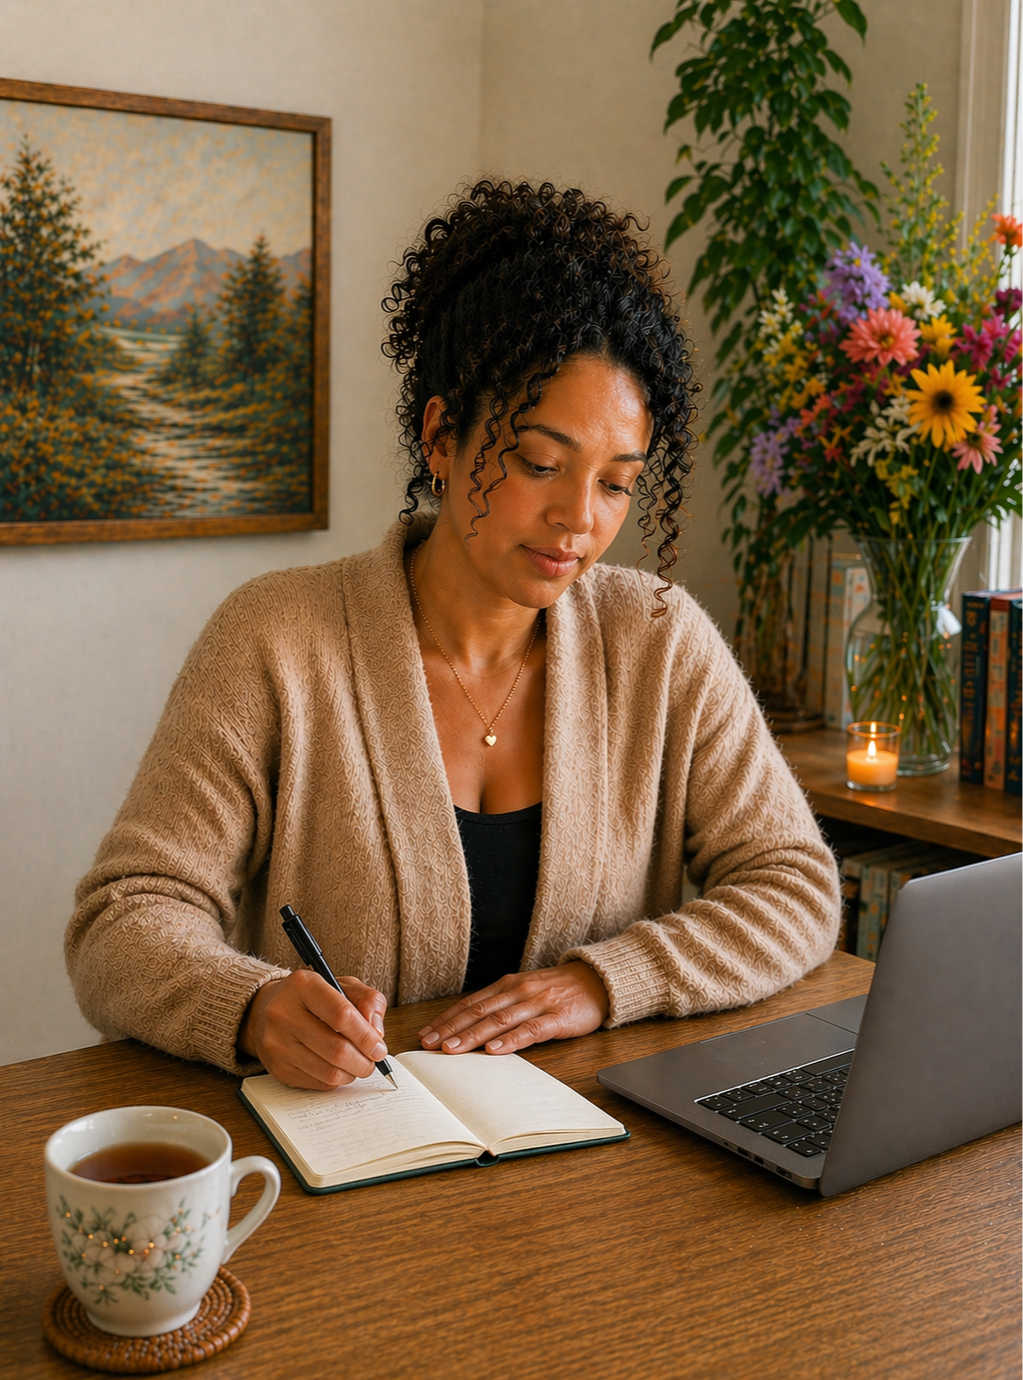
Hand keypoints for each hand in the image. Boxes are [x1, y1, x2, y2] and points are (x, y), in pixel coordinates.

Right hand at [238, 970, 388, 1089]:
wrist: (265, 1010)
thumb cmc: (311, 997)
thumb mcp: (342, 985)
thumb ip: (367, 1000)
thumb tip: (376, 1032)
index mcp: (304, 986)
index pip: (341, 1015)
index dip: (366, 1036)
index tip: (379, 1047)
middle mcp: (284, 1013)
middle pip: (336, 1049)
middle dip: (363, 1060)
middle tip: (373, 1060)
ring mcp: (277, 1043)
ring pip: (328, 1072)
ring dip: (352, 1073)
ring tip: (358, 1064)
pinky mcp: (277, 1068)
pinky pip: (317, 1083)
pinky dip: (335, 1080)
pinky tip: (338, 1068)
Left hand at [418, 961, 609, 1055]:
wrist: (598, 980)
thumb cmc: (559, 989)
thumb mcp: (526, 991)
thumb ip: (502, 1005)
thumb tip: (469, 1027)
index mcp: (508, 985)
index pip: (470, 1004)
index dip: (446, 1019)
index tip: (425, 1034)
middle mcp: (518, 991)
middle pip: (478, 1011)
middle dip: (450, 1029)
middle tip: (428, 1044)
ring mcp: (538, 1003)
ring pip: (499, 1020)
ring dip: (472, 1036)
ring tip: (452, 1050)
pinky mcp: (558, 1017)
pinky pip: (531, 1030)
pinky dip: (511, 1040)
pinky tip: (495, 1050)